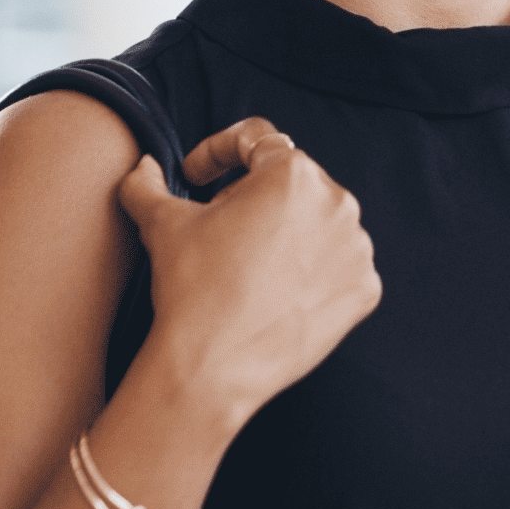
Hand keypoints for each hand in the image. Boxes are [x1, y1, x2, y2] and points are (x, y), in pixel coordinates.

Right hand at [116, 118, 380, 420]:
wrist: (212, 368)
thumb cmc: (190, 287)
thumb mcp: (161, 224)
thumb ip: (146, 183)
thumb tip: (144, 167)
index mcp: (291, 172)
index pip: (255, 140)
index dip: (216, 153)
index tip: (196, 177)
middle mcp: (336, 201)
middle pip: (290, 183)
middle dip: (253, 197)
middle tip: (218, 228)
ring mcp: (356, 247)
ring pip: (318, 223)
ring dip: (287, 233)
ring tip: (248, 264)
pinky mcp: (365, 288)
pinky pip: (338, 266)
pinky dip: (312, 272)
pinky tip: (277, 291)